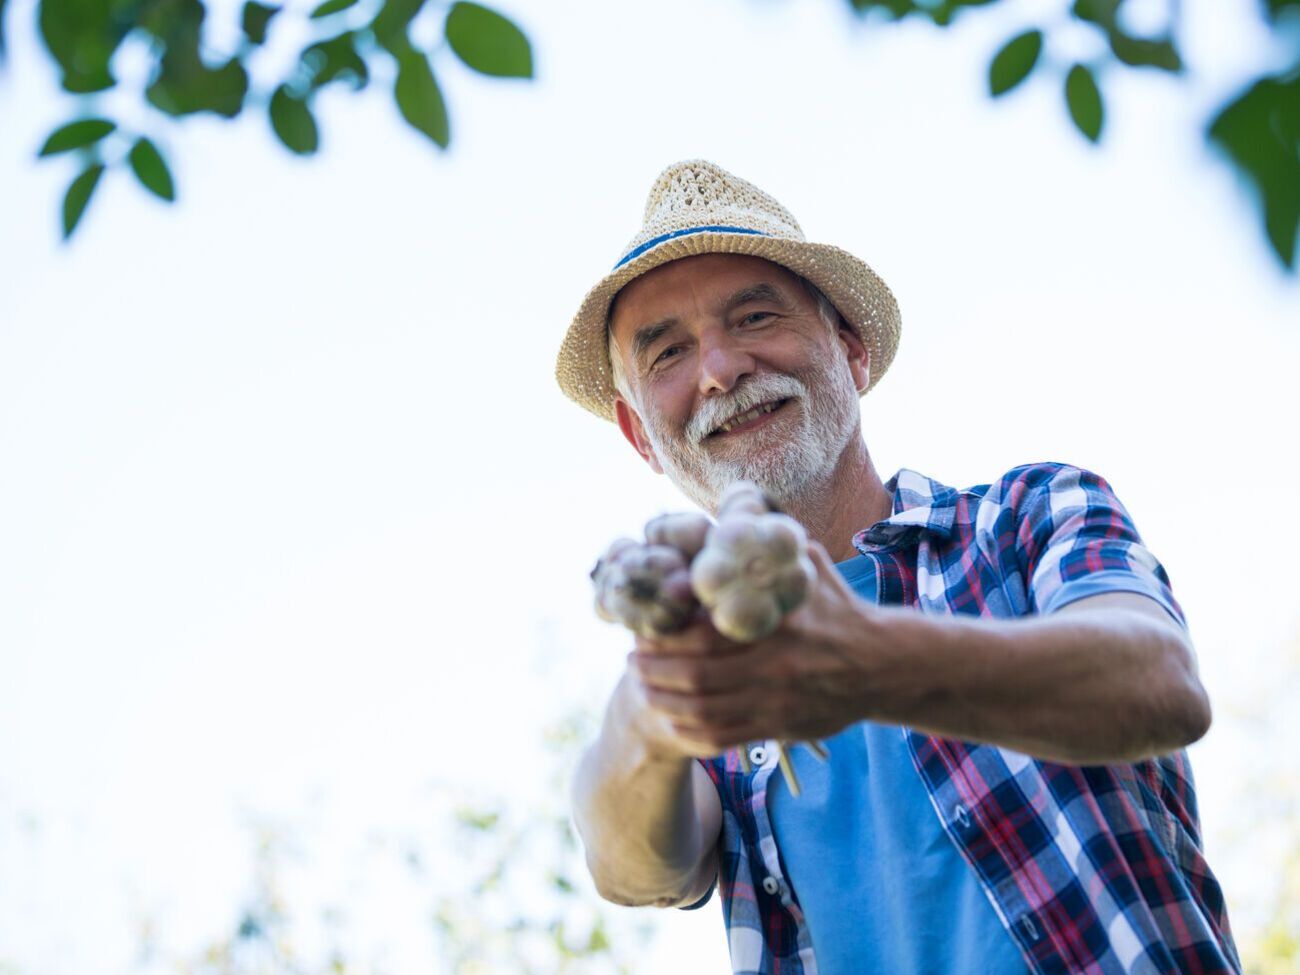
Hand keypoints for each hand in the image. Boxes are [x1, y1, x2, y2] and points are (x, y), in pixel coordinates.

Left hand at [631, 542, 887, 751]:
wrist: (882, 665)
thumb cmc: (838, 609)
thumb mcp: (809, 568)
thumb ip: (773, 544)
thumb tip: (739, 512)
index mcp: (774, 625)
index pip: (703, 636)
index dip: (665, 638)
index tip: (644, 631)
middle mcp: (772, 667)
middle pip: (694, 677)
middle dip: (654, 672)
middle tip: (632, 662)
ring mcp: (774, 702)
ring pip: (702, 711)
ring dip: (664, 703)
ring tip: (645, 689)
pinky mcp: (779, 728)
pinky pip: (722, 737)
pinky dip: (690, 731)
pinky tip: (673, 718)